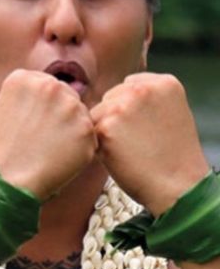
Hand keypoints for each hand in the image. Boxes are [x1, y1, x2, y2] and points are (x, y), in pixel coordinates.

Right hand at [0, 69, 97, 199]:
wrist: (6, 179)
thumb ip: (22, 93)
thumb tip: (39, 88)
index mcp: (25, 79)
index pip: (46, 83)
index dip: (42, 104)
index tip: (34, 120)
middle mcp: (50, 87)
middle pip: (66, 94)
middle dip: (60, 112)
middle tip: (44, 135)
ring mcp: (71, 108)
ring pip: (79, 114)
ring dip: (71, 128)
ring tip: (50, 147)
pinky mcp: (86, 130)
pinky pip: (88, 135)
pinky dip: (78, 147)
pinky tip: (60, 156)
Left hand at [90, 73, 210, 215]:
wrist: (177, 186)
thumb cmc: (172, 155)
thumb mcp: (169, 113)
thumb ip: (145, 99)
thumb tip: (113, 97)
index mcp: (164, 83)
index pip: (128, 86)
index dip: (129, 109)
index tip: (142, 126)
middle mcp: (142, 89)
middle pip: (110, 98)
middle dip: (114, 118)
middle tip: (136, 141)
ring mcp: (123, 106)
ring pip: (97, 114)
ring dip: (104, 131)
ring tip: (128, 149)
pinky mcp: (106, 126)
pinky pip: (90, 131)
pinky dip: (98, 145)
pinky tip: (118, 156)